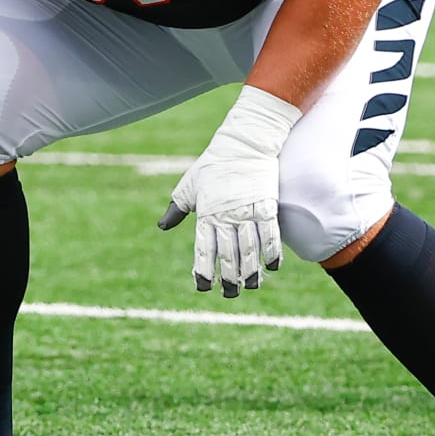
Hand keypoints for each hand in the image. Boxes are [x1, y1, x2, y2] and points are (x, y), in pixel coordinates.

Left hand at [158, 86, 299, 298]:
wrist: (244, 141)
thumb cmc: (214, 163)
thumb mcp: (189, 185)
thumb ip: (177, 209)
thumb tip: (162, 226)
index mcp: (206, 214)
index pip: (203, 249)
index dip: (203, 270)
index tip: (203, 287)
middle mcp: (226, 216)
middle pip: (228, 255)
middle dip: (228, 278)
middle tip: (229, 294)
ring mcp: (248, 211)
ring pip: (250, 249)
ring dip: (251, 271)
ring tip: (251, 287)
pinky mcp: (267, 205)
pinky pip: (270, 233)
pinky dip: (272, 252)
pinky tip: (272, 267)